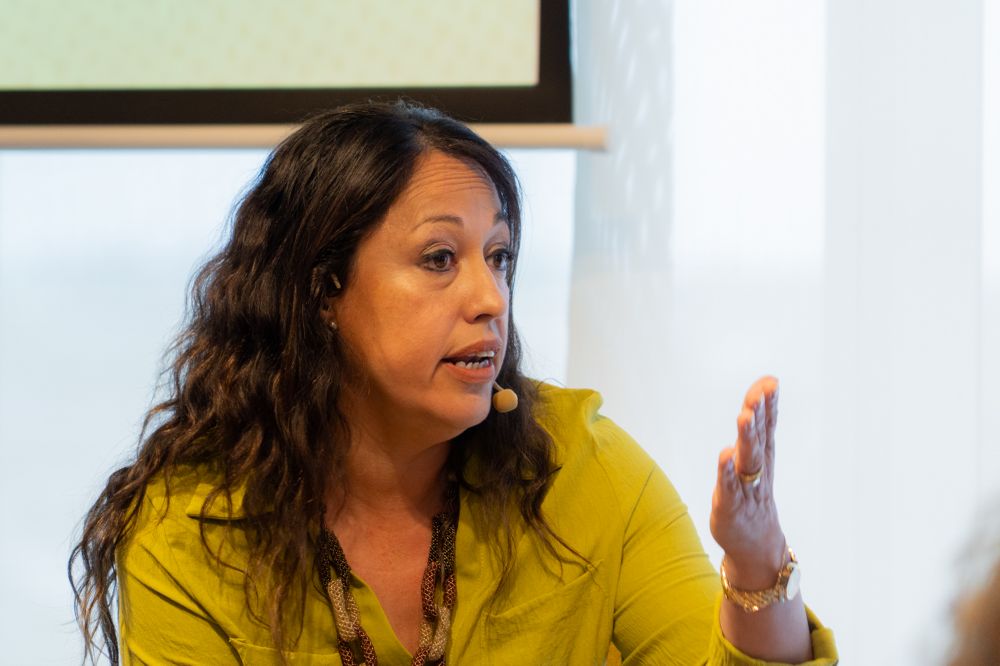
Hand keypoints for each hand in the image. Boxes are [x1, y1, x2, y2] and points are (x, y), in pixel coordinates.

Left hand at [709, 376, 786, 588]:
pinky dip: (726, 471)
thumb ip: (757, 432)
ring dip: (746, 438)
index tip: (771, 382)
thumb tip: (756, 399)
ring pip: (747, 460)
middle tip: (760, 393)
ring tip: (744, 416)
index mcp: (763, 458)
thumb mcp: (756, 462)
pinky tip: (724, 454)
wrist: (756, 546)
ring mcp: (745, 489)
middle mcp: (757, 471)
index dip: (769, 405)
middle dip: (758, 415)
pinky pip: (728, 486)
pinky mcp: (730, 506)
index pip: (767, 427)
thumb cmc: (752, 497)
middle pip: (758, 439)